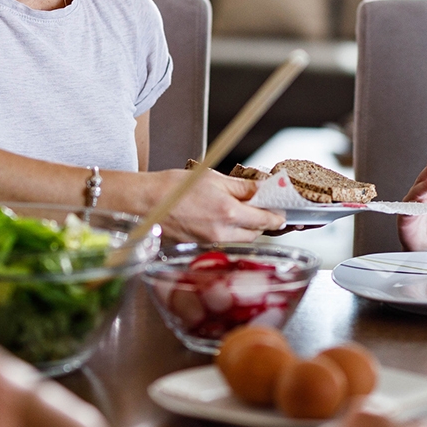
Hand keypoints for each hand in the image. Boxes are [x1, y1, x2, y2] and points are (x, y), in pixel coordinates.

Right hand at [158, 170, 285, 243]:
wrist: (145, 203)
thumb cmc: (173, 187)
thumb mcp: (213, 178)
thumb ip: (242, 187)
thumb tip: (263, 188)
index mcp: (228, 212)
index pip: (265, 220)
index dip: (277, 216)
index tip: (282, 212)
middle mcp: (222, 232)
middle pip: (255, 233)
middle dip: (261, 222)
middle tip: (260, 207)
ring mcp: (211, 243)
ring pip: (241, 240)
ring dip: (246, 229)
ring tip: (237, 212)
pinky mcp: (201, 248)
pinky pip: (225, 243)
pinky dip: (229, 233)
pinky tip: (220, 220)